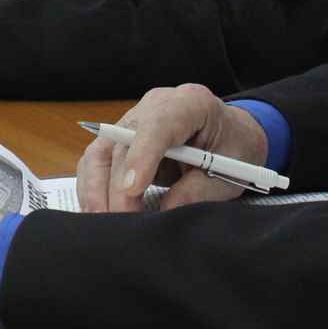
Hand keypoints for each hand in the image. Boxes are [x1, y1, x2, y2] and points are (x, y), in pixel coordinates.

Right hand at [77, 84, 269, 213]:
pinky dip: (94, 189)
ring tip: (103, 225)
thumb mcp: (230, 172)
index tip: (134, 188)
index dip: (142, 155)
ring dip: (97, 190)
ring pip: (102, 152)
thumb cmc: (233, 148)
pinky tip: (98, 213)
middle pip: (125, 143)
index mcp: (191, 103)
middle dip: (119, 188)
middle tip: (124, 225)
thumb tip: (165, 211)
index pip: (159, 123)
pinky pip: (97, 163)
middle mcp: (156, 105)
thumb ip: (199, 190)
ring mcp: (134, 120)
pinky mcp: (120, 140)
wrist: (230, 135)